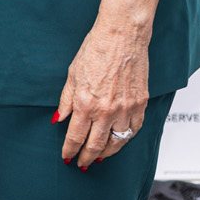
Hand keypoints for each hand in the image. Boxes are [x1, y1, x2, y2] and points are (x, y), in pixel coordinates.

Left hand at [55, 23, 150, 168]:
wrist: (121, 36)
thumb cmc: (95, 49)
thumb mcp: (72, 74)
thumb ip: (66, 100)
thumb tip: (58, 119)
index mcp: (86, 103)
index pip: (76, 137)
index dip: (70, 150)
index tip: (67, 156)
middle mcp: (107, 110)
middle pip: (96, 145)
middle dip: (87, 157)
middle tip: (82, 163)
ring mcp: (126, 109)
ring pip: (117, 142)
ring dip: (107, 153)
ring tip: (99, 157)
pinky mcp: (141, 104)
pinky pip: (134, 129)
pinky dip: (126, 138)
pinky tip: (119, 140)